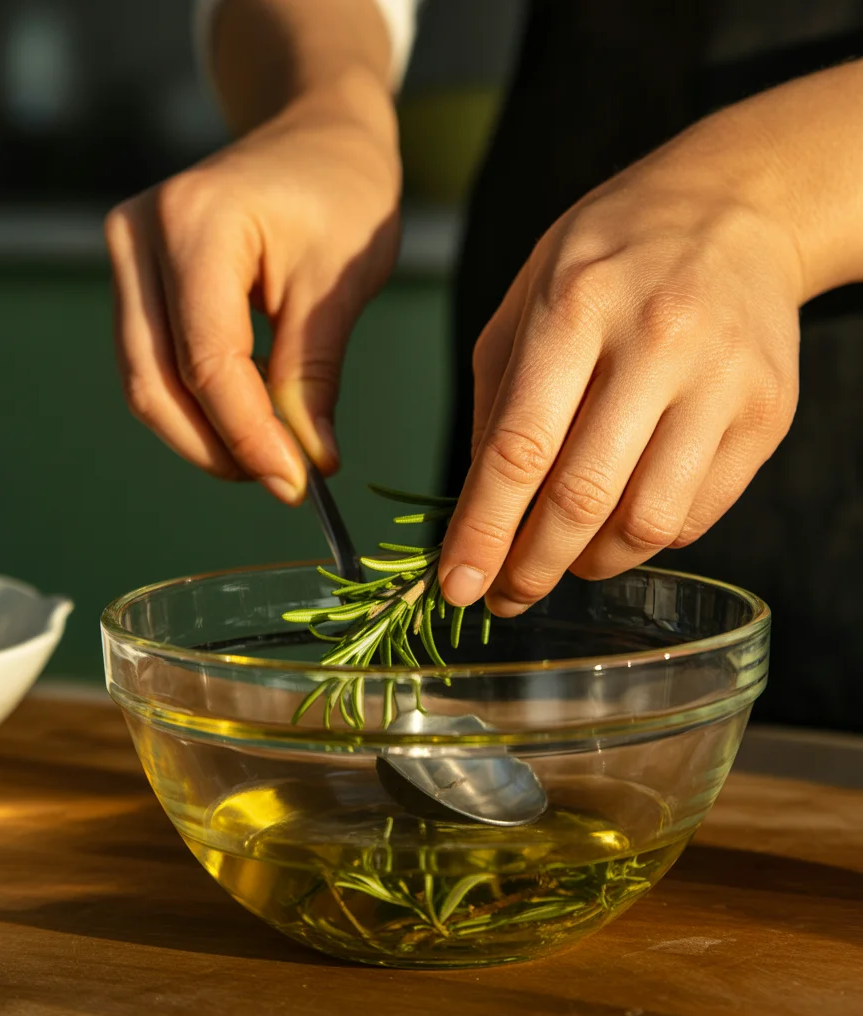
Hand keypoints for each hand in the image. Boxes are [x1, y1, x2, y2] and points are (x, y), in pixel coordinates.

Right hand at [105, 80, 399, 502]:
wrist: (317, 139)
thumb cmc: (341, 195)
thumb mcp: (341, 283)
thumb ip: (313, 374)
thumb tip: (308, 463)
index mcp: (195, 224)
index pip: (207, 360)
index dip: (248, 435)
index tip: (297, 485)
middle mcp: (140, 235)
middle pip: (153, 380)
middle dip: (217, 447)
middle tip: (283, 482)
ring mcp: (127, 254)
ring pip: (144, 380)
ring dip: (202, 436)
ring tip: (270, 460)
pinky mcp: (136, 277)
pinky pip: (153, 362)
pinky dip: (196, 406)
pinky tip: (247, 426)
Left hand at [439, 138, 804, 614]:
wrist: (735, 209)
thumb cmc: (609, 259)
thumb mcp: (528, 300)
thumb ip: (498, 402)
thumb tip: (480, 509)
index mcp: (576, 305)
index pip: (520, 447)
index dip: (484, 531)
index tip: (457, 585)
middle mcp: (656, 340)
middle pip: (583, 497)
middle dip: (533, 567)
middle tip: (507, 595)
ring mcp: (722, 379)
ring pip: (648, 522)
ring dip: (593, 564)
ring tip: (567, 559)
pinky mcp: (768, 412)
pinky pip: (698, 514)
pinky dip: (648, 540)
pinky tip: (623, 520)